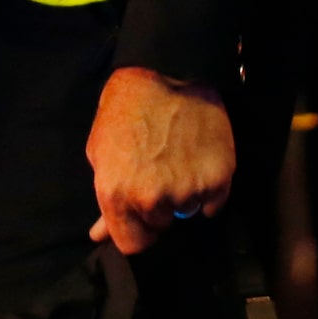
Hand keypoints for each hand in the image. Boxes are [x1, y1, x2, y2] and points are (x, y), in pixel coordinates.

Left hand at [84, 67, 233, 255]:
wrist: (168, 73)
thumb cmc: (125, 110)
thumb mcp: (100, 151)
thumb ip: (105, 198)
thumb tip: (99, 234)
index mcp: (117, 194)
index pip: (132, 245)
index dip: (135, 230)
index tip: (139, 214)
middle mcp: (153, 199)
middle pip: (160, 226)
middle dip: (157, 208)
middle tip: (157, 173)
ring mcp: (188, 191)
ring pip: (187, 212)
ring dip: (183, 195)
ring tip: (176, 159)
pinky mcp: (219, 180)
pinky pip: (213, 202)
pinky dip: (207, 188)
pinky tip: (196, 160)